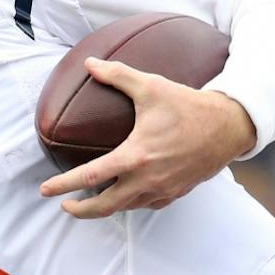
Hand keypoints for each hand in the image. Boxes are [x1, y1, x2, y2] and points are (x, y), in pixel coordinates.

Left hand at [39, 57, 255, 217]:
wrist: (228, 127)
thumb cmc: (189, 106)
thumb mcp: (151, 86)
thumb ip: (118, 75)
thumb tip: (90, 64)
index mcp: (135, 157)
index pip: (90, 177)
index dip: (63, 185)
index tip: (46, 189)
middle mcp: (146, 180)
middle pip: (104, 206)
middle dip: (81, 210)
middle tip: (65, 205)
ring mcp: (162, 190)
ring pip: (126, 207)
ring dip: (105, 207)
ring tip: (92, 200)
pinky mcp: (175, 193)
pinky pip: (146, 205)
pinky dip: (130, 203)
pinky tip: (125, 195)